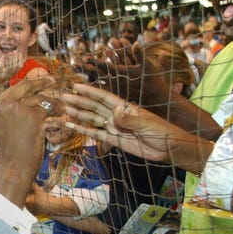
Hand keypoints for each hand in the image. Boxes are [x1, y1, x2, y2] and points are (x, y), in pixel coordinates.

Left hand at [0, 49, 25, 84]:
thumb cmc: (4, 73)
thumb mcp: (11, 70)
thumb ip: (16, 64)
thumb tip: (23, 56)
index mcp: (14, 73)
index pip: (19, 66)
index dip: (21, 60)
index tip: (20, 53)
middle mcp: (10, 74)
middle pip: (14, 66)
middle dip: (15, 58)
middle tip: (15, 51)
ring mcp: (4, 75)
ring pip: (8, 67)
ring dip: (10, 59)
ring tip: (10, 52)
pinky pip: (1, 67)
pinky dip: (2, 61)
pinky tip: (3, 55)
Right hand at [0, 77, 57, 206]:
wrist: (14, 168)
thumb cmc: (12, 151)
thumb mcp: (5, 126)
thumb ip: (12, 110)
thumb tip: (30, 94)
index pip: (14, 89)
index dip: (29, 83)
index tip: (41, 81)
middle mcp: (2, 104)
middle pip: (26, 86)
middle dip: (41, 83)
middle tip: (52, 81)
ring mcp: (16, 109)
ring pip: (40, 98)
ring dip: (52, 103)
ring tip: (60, 109)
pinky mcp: (32, 115)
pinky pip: (48, 108)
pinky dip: (56, 112)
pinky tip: (60, 116)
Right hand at [77, 45, 221, 139]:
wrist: (168, 148)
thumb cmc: (162, 131)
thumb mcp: (147, 123)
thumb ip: (130, 118)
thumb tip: (115, 113)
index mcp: (125, 107)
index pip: (104, 97)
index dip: (90, 91)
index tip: (76, 85)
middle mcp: (117, 115)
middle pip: (94, 107)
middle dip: (79, 101)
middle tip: (64, 96)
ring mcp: (114, 127)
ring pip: (92, 119)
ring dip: (78, 113)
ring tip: (65, 108)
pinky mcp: (113, 139)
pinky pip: (95, 133)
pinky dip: (83, 130)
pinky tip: (72, 126)